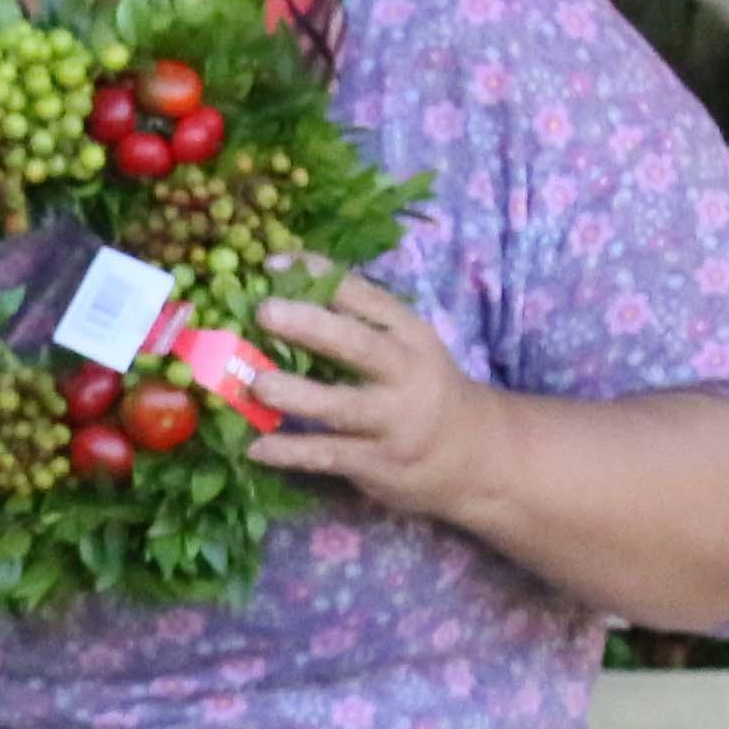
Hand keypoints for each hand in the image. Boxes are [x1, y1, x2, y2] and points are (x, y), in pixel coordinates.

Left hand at [246, 271, 513, 524]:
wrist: (473, 453)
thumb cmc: (419, 387)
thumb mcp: (405, 347)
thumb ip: (356, 320)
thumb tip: (283, 281)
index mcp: (409, 336)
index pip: (368, 299)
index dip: (322, 279)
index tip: (275, 264)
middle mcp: (406, 374)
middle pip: (360, 346)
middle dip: (312, 327)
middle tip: (265, 312)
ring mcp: (393, 422)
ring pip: (343, 407)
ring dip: (296, 394)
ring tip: (255, 385)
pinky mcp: (379, 464)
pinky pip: (329, 456)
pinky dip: (291, 452)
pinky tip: (256, 448)